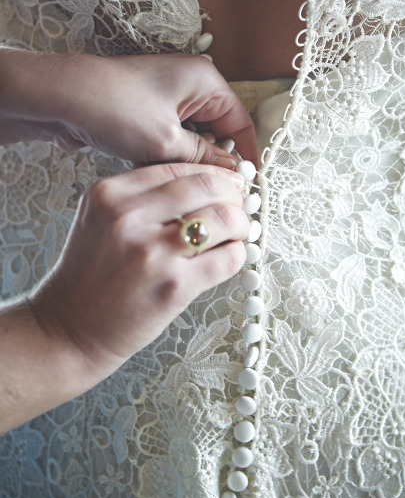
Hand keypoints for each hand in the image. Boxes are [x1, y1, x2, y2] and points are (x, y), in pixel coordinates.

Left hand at [0, 51, 257, 164]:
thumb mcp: (166, 142)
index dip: (245, 156)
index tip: (246, 186)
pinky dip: (171, 155)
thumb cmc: (113, 107)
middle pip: (219, 130)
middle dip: (216, 160)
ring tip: (184, 183)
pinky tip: (161, 171)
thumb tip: (231, 175)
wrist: (59, 97)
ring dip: (190, 160)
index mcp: (205, 81)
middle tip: (215, 192)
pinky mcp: (149, 109)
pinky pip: (173, 137)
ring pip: (195, 137)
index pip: (240, 122)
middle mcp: (191, 84)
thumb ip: (204, 159)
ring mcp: (168, 96)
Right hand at [29, 163, 248, 378]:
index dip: (214, 173)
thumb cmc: (90, 274)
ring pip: (224, 219)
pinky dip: (237, 254)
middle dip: (234, 194)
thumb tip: (208, 183)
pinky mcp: (174, 287)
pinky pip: (227, 259)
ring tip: (238, 231)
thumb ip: (144, 196)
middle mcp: (129, 217)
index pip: (179, 168)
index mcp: (110, 194)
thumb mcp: (102, 218)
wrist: (69, 328)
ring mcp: (152, 252)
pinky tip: (229, 256)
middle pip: (208, 186)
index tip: (228, 182)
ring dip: (241, 224)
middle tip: (241, 204)